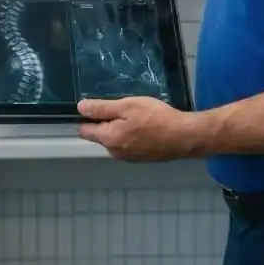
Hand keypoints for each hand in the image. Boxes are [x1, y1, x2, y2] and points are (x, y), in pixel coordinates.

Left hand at [76, 97, 204, 162]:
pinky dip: (131, 135)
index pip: (85, 130)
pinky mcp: (141, 158)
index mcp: (108, 139)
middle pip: (101, 135)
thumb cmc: (155, 117)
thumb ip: (102, 108)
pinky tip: (145, 126)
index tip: (96, 106)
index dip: (87, 117)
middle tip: (123, 107)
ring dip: (120, 128)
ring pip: (115, 140)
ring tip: (136, 115)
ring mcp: (128, 158)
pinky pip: (128, 144)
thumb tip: (80, 108)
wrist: (184, 137)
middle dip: (106, 122)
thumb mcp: (127, 106)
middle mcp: (115, 152)